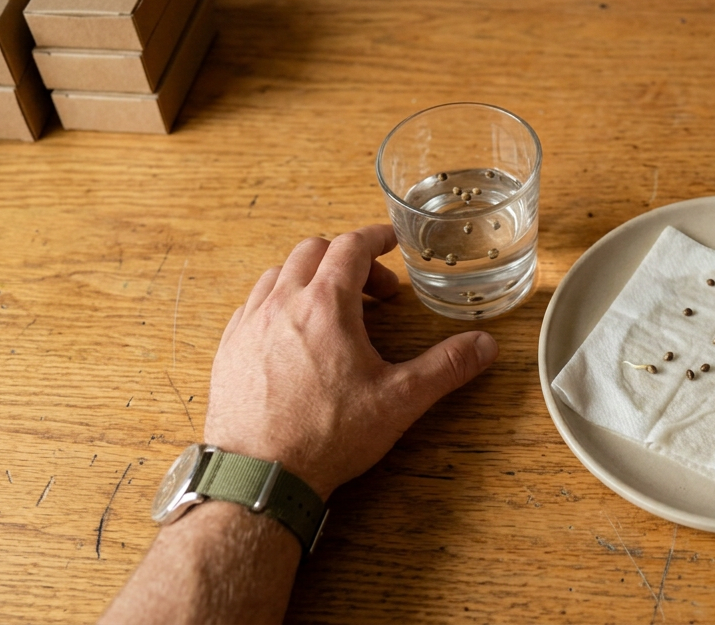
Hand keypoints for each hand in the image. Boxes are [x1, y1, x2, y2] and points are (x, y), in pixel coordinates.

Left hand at [203, 224, 497, 499]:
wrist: (260, 476)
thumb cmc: (326, 436)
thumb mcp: (399, 401)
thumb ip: (445, 367)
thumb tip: (485, 345)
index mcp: (326, 305)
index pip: (351, 246)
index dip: (376, 238)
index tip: (391, 242)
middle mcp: (282, 303)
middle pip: (313, 251)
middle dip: (348, 259)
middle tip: (375, 291)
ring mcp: (249, 324)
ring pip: (279, 273)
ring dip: (310, 277)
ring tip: (335, 308)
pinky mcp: (229, 348)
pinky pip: (253, 303)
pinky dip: (279, 301)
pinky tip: (294, 332)